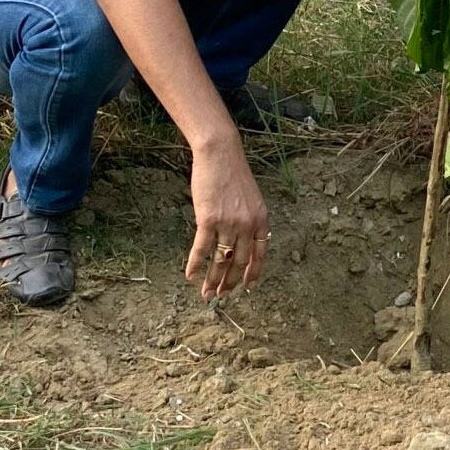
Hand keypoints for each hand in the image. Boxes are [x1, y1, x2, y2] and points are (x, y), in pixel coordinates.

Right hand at [185, 131, 268, 298]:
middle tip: (221, 296)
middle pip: (240, 262)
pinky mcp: (208, 219)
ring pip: (221, 261)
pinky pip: (202, 249)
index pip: (260, 254)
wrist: (220, 153)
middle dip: (230, 282)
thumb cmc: (233, 173)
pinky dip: (194, 264)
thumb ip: (249, 219)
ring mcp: (229, 223)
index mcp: (261, 219)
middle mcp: (247, 225)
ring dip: (213, 280)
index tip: (247, 288)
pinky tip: (189, 275)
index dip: (253, 273)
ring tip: (206, 294)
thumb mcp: (250, 198)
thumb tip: (241, 240)